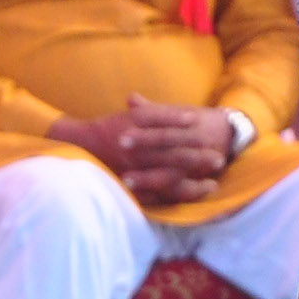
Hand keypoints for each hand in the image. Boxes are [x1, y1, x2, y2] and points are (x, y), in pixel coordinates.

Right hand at [53, 100, 233, 203]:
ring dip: (193, 184)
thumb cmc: (105, 132)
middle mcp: (138, 154)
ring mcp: (136, 174)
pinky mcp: (135, 191)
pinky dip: (178, 197)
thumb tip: (143, 101)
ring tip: (213, 185)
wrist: (80, 149)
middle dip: (197, 160)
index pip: (168, 133)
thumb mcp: (125, 119)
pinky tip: (195, 197)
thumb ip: (146, 111)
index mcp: (137, 133)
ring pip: (170, 180)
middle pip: (174, 158)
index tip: (205, 134)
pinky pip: (160, 197)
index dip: (188, 135)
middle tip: (219, 160)